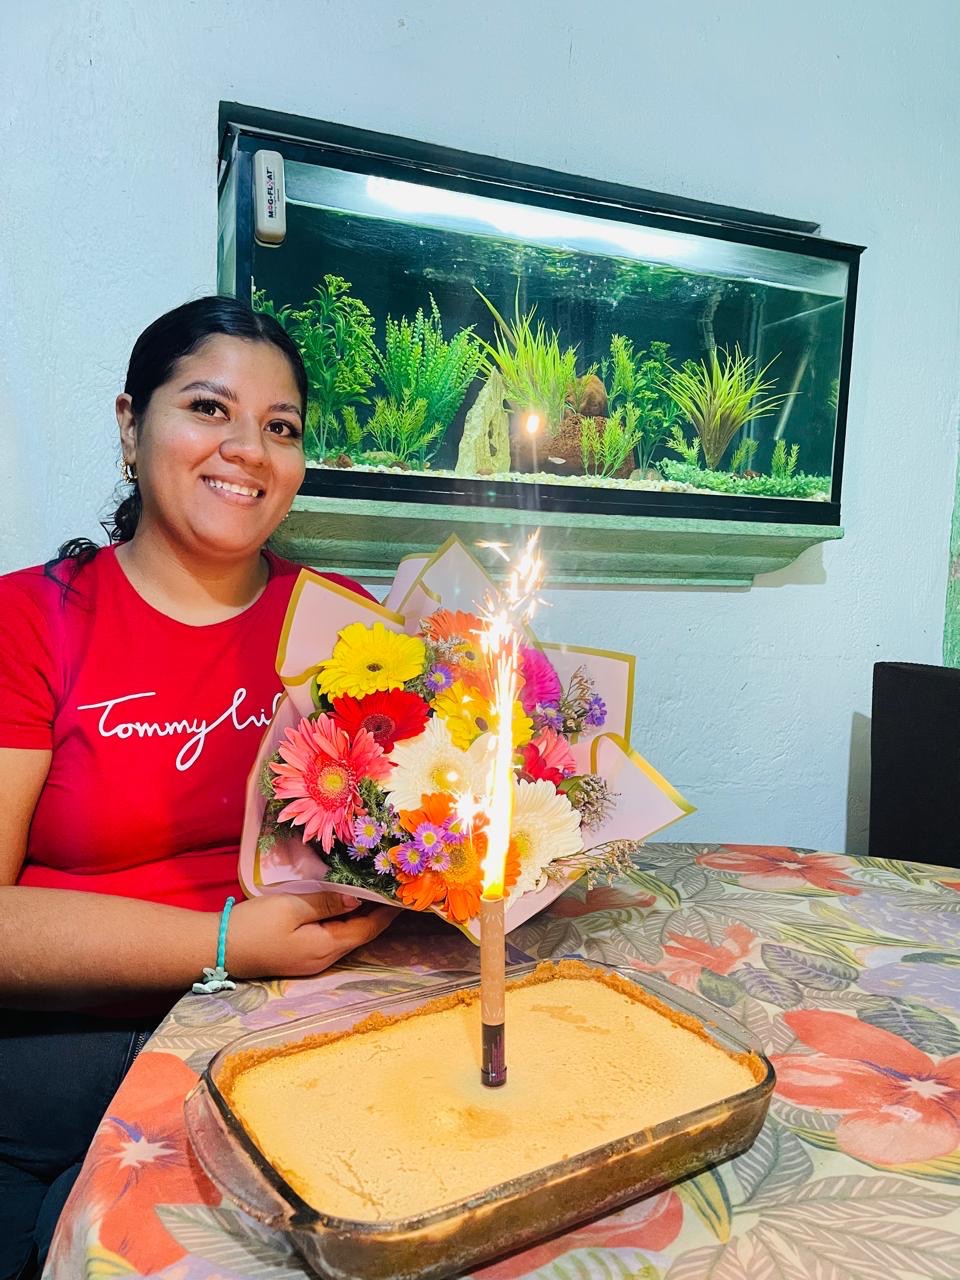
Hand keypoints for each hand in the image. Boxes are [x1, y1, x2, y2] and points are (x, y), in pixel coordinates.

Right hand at [227, 892, 397, 979]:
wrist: (217, 948)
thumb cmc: (255, 925)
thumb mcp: (293, 907)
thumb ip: (328, 903)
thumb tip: (360, 899)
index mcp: (326, 948)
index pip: (368, 929)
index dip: (387, 912)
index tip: (403, 892)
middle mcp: (324, 959)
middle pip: (360, 934)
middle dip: (377, 913)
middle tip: (391, 886)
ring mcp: (311, 960)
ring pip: (346, 936)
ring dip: (360, 916)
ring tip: (373, 892)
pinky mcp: (299, 956)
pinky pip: (331, 937)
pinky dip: (343, 920)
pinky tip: (343, 905)